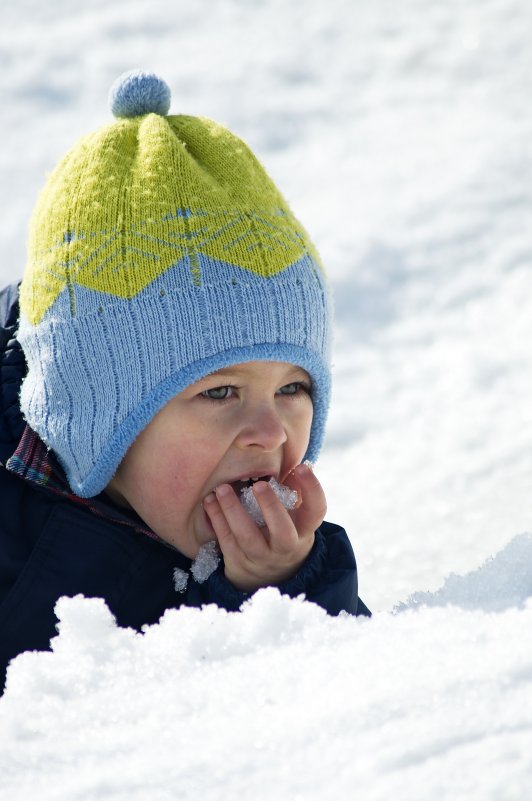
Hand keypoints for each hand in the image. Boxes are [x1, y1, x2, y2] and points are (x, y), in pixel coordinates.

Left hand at [203, 463, 326, 591]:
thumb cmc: (284, 533)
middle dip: (270, 507)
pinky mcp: (239, 562)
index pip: (316, 511)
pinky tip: (209, 502)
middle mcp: (286, 547)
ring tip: (222, 489)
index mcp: (304, 530)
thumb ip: (295, 493)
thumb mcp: (297, 519)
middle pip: (282, 531)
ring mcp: (261, 557)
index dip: (312, 489)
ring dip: (232, 510)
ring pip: (247, 537)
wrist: (268, 576)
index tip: (301, 467)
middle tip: (258, 485)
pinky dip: (217, 520)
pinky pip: (226, 540)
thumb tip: (294, 467)